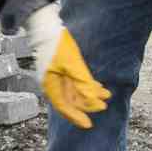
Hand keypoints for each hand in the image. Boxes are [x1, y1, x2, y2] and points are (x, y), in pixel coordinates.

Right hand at [25, 4, 109, 129]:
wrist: (45, 26)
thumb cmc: (56, 44)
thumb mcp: (72, 64)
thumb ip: (83, 83)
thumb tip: (92, 101)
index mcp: (51, 85)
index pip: (64, 106)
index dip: (77, 117)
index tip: (89, 124)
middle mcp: (52, 83)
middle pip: (71, 100)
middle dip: (87, 104)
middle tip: (103, 105)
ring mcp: (56, 76)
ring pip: (75, 91)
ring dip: (89, 94)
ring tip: (105, 94)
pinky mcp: (61, 68)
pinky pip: (75, 82)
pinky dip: (86, 85)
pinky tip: (97, 86)